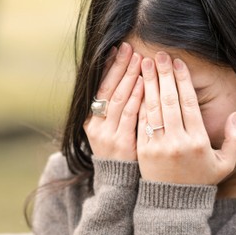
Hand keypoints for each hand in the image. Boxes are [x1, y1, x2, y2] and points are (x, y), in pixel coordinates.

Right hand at [83, 42, 143, 161]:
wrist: (120, 187)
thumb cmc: (121, 155)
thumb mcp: (111, 132)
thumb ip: (115, 109)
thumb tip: (124, 78)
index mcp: (90, 121)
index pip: (99, 87)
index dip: (108, 67)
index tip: (117, 48)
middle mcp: (96, 127)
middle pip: (109, 89)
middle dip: (120, 66)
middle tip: (129, 47)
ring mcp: (108, 136)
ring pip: (119, 100)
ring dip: (130, 77)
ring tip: (139, 59)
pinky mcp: (122, 144)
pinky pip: (130, 116)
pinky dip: (137, 97)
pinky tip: (144, 83)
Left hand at [137, 51, 235, 184]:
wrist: (173, 206)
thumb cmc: (201, 181)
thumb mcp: (225, 164)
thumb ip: (234, 139)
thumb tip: (235, 115)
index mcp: (198, 142)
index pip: (189, 104)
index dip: (183, 81)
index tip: (178, 63)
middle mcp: (178, 142)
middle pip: (169, 101)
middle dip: (163, 75)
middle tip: (159, 56)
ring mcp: (158, 146)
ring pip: (152, 108)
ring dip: (148, 84)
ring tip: (145, 64)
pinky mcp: (143, 151)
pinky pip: (141, 122)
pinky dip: (139, 103)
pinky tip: (137, 87)